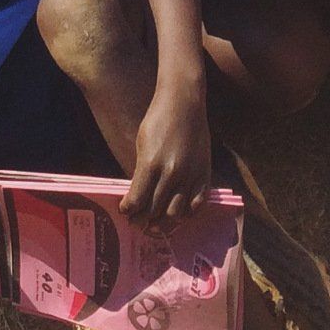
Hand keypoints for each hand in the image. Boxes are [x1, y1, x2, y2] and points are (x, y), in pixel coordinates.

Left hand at [124, 77, 211, 225]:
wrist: (184, 104)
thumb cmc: (158, 120)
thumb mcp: (142, 144)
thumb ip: (142, 171)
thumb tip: (138, 196)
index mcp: (151, 163)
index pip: (138, 198)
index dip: (129, 210)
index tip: (125, 212)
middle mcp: (172, 173)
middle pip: (156, 209)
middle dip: (143, 220)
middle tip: (137, 224)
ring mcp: (191, 175)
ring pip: (177, 212)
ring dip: (164, 223)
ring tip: (155, 226)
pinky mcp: (205, 174)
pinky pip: (198, 204)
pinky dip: (188, 214)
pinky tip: (179, 216)